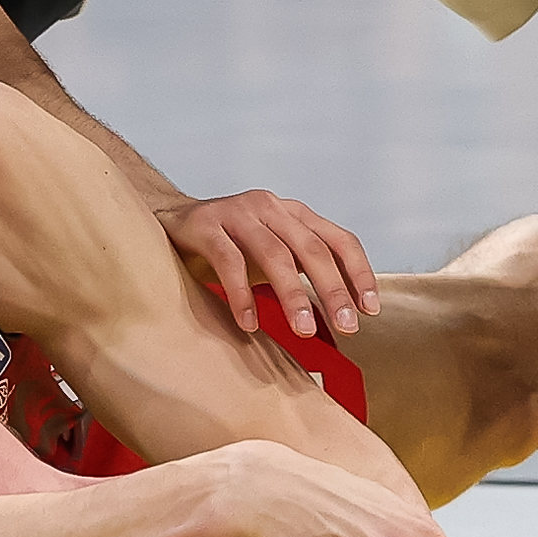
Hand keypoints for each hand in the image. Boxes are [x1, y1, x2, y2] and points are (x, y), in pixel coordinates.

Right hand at [159, 187, 378, 338]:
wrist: (166, 219)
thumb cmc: (229, 244)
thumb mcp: (271, 253)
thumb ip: (302, 270)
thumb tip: (342, 313)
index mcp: (293, 214)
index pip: (339, 239)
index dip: (359, 273)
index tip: (371, 309)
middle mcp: (270, 207)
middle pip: (312, 249)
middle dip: (333, 290)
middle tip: (348, 327)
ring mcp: (236, 213)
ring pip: (274, 254)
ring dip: (292, 295)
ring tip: (302, 330)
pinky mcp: (205, 225)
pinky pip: (228, 261)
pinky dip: (242, 294)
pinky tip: (248, 323)